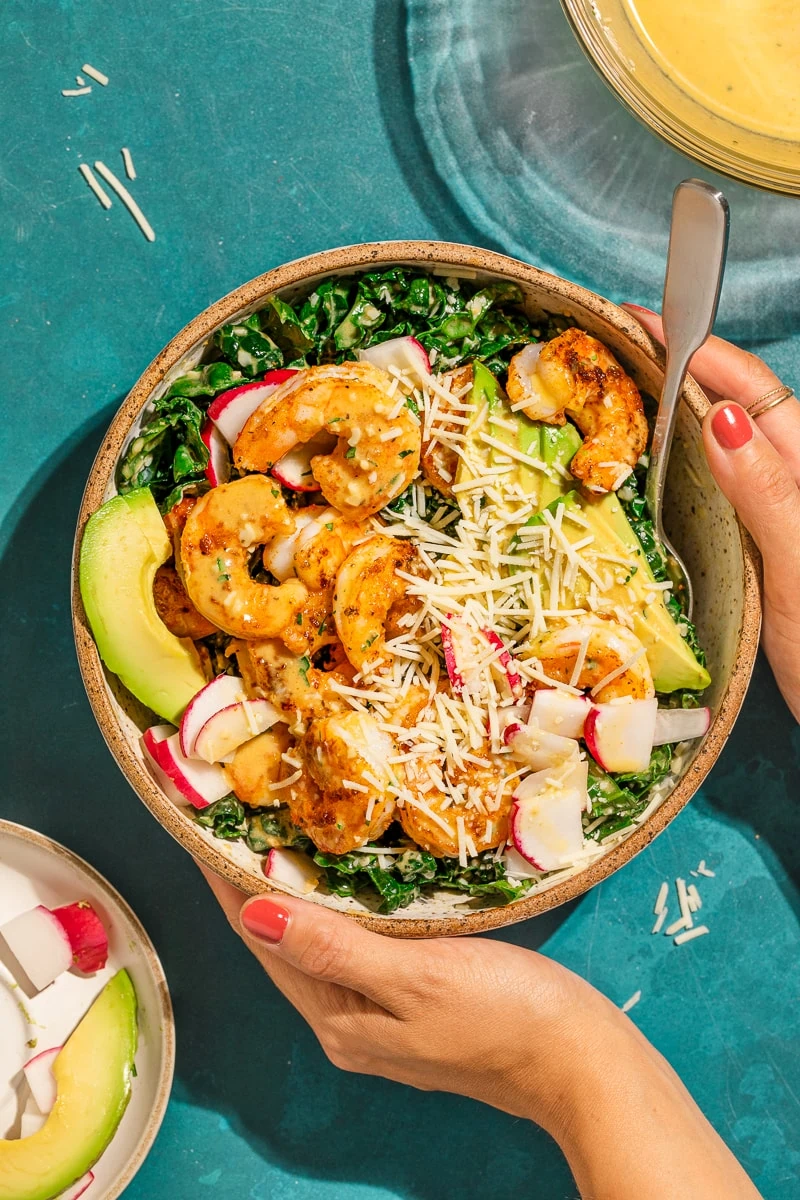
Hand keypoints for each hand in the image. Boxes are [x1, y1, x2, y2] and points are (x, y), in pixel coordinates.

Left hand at [201, 866, 759, 1198]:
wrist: (582, 1063)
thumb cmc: (504, 1015)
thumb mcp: (414, 975)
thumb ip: (334, 946)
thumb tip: (252, 914)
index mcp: (340, 1018)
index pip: (264, 941)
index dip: (228, 887)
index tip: (202, 832)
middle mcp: (350, 1023)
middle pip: (284, 945)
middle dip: (254, 888)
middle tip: (233, 822)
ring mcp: (384, 1017)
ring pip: (319, 945)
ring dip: (295, 897)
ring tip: (277, 838)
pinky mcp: (417, 1004)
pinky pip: (356, 947)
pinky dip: (338, 911)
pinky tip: (346, 882)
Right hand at [624, 307, 799, 720]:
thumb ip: (769, 491)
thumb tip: (720, 417)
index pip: (746, 386)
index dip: (693, 346)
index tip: (632, 320)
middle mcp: (789, 481)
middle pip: (725, 408)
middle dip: (667, 372)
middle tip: (598, 359)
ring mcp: (770, 516)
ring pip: (711, 451)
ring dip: (662, 422)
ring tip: (603, 407)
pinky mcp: (755, 553)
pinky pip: (705, 496)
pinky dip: (669, 475)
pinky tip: (636, 481)